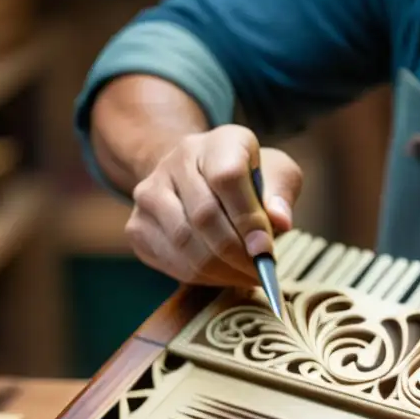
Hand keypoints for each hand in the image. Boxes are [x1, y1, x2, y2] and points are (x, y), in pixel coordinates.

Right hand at [125, 124, 303, 286]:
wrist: (200, 179)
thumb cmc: (249, 180)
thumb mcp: (278, 174)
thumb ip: (281, 194)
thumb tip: (280, 222)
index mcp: (219, 141)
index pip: (228, 177)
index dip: (248, 219)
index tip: (265, 250)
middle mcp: (177, 160)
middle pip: (204, 215)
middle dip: (236, 253)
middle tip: (260, 272)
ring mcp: (149, 192)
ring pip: (184, 242)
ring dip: (220, 269)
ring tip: (245, 276)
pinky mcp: (138, 225)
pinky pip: (170, 260)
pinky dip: (201, 276)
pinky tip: (222, 274)